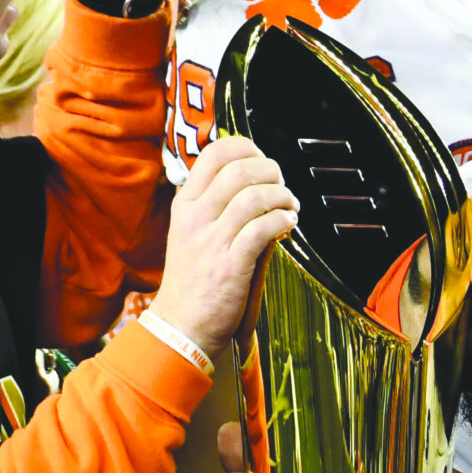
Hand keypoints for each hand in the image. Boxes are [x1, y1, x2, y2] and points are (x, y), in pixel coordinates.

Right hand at [150, 136, 296, 358]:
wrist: (181, 325)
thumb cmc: (193, 279)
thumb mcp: (189, 232)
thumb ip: (213, 204)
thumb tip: (252, 178)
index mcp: (185, 204)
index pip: (213, 154)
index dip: (245, 147)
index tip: (262, 159)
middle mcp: (195, 217)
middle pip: (239, 170)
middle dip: (271, 171)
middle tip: (282, 184)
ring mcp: (211, 240)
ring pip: (254, 196)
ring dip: (282, 196)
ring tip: (290, 205)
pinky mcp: (231, 265)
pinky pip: (263, 228)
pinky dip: (283, 220)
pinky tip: (289, 223)